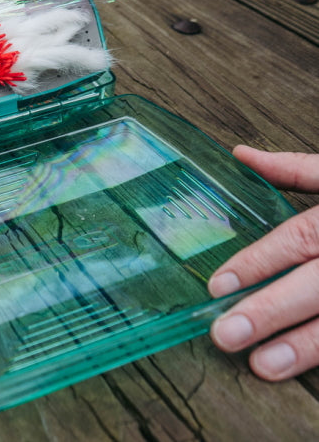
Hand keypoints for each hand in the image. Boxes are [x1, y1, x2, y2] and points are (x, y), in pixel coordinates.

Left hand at [209, 145, 318, 379]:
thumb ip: (299, 170)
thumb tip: (242, 155)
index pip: (299, 238)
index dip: (258, 261)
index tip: (218, 285)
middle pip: (316, 285)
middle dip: (270, 310)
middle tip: (225, 334)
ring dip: (306, 347)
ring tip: (262, 365)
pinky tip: (310, 372)